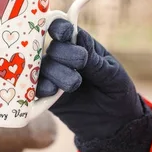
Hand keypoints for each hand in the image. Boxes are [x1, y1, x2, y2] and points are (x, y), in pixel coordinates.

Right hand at [36, 19, 145, 140]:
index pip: (62, 29)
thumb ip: (94, 60)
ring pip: (42, 67)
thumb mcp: (112, 74)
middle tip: (80, 64)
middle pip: (52, 47)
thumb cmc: (115, 92)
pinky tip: (52, 91)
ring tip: (73, 85)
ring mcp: (52, 76)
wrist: (114, 124)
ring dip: (56, 73)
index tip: (64, 34)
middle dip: (64, 54)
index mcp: (79, 45)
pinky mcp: (46, 96)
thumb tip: (77, 42)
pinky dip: (41, 87)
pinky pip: (35, 88)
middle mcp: (61, 57)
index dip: (59, 27)